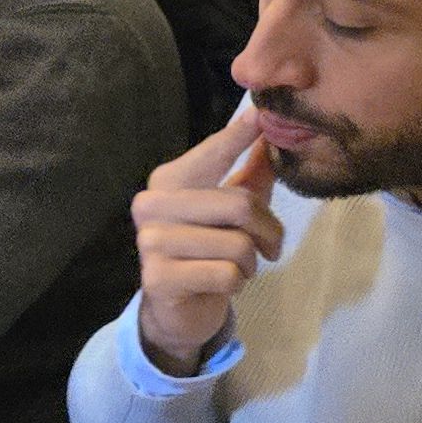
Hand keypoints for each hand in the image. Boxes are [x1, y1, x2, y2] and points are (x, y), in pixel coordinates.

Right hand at [134, 106, 282, 372]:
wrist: (177, 309)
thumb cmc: (208, 250)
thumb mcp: (230, 209)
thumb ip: (249, 172)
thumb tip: (266, 127)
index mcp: (169, 181)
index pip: (213, 152)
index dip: (237, 136)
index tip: (259, 114)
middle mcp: (152, 205)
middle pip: (239, 205)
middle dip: (268, 230)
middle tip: (271, 246)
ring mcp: (150, 242)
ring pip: (237, 244)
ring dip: (250, 262)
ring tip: (238, 268)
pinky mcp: (158, 278)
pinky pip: (226, 274)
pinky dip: (236, 284)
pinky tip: (221, 285)